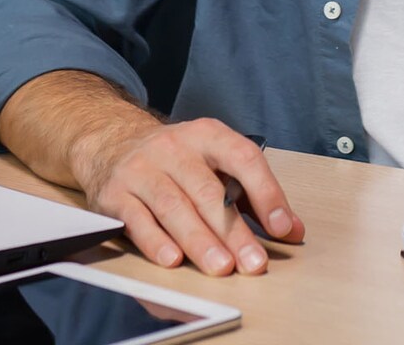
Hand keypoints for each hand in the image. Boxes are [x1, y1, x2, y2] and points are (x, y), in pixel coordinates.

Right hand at [71, 116, 305, 276]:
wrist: (111, 142)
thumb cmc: (175, 160)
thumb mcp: (215, 163)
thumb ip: (252, 196)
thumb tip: (292, 229)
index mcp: (207, 136)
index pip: (243, 158)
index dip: (266, 193)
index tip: (282, 227)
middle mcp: (173, 148)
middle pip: (207, 191)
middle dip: (233, 231)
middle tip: (253, 263)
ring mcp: (141, 169)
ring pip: (173, 206)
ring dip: (199, 240)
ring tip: (221, 267)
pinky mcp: (115, 194)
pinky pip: (137, 219)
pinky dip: (155, 241)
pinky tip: (173, 260)